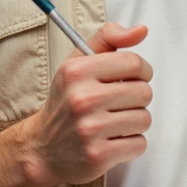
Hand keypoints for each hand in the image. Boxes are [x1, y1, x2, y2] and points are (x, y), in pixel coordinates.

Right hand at [28, 22, 152, 186]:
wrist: (42, 149)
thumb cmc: (66, 103)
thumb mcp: (77, 63)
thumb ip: (108, 39)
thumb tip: (141, 30)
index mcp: (77, 71)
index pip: (133, 63)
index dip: (141, 71)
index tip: (134, 78)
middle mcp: (82, 99)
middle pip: (144, 92)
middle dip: (137, 99)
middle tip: (119, 104)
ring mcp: (90, 129)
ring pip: (144, 119)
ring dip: (135, 122)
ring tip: (115, 122)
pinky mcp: (98, 155)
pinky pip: (139, 144)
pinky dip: (131, 144)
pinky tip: (112, 140)